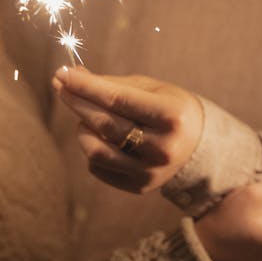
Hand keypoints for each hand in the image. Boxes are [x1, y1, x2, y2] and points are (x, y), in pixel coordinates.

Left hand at [52, 66, 203, 193]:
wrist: (199, 146)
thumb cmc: (169, 108)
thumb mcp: (150, 89)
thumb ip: (111, 84)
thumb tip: (71, 76)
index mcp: (171, 116)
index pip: (117, 99)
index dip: (85, 86)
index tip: (63, 74)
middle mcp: (162, 148)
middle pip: (104, 124)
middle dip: (77, 102)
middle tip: (61, 86)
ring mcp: (151, 171)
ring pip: (96, 151)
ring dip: (82, 129)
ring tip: (87, 117)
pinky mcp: (139, 186)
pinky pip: (98, 167)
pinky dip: (91, 148)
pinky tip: (100, 137)